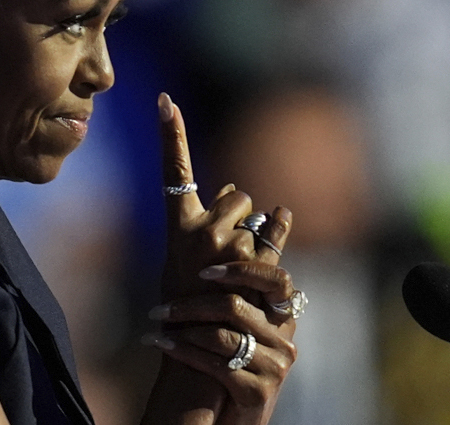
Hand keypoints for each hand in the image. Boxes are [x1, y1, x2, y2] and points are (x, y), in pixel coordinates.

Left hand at [146, 263, 297, 423]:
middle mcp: (285, 339)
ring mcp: (275, 366)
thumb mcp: (240, 326)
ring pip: (220, 335)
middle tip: (160, 307)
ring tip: (156, 324)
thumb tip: (209, 247)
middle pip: (235, 305)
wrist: (234, 418)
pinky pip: (213, 363)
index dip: (241, 270)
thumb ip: (236, 290)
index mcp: (283, 316)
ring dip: (181, 328)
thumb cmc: (229, 361)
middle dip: (190, 304)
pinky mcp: (258, 391)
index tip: (203, 271)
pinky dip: (181, 350)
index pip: (277, 279)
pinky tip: (160, 342)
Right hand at [157, 93, 289, 300]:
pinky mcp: (257, 266)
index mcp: (178, 226)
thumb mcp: (186, 258)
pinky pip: (274, 236)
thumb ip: (211, 221)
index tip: (166, 100)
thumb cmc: (186, 303)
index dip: (171, 134)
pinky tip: (283, 216)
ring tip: (234, 274)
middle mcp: (203, 231)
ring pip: (256, 222)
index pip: (173, 171)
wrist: (196, 349)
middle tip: (223, 248)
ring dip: (252, 238)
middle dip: (237, 214)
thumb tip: (236, 186)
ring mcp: (231, 248)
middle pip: (237, 197)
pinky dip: (278, 231)